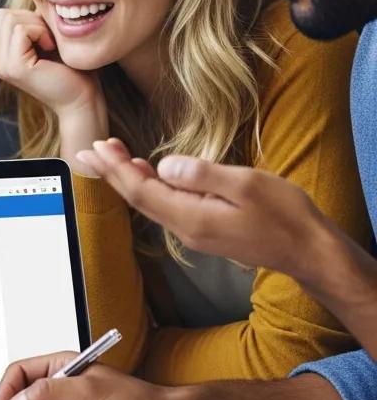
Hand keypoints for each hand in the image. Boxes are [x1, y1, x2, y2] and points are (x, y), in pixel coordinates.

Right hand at [0, 8, 101, 116]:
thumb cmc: (73, 69)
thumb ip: (33, 22)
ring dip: (37, 26)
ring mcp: (2, 66)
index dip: (28, 18)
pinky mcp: (14, 68)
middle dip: (31, 20)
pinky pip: (21, 30)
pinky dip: (40, 32)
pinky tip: (50, 48)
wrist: (83, 99)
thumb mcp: (48, 38)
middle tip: (49, 40)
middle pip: (3, 15)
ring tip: (50, 45)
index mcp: (2, 56)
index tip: (47, 37)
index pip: (3, 16)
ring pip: (11, 19)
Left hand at [76, 138, 328, 277]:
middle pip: (138, 197)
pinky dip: (149, 186)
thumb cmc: (285, 215)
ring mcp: (194, 232)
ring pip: (150, 202)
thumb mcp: (246, 185)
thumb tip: (165, 166)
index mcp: (192, 218)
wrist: (310, 251)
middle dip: (112, 172)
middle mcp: (186, 229)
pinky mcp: (204, 229)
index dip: (116, 168)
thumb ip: (202, 175)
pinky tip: (146, 171)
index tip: (98, 147)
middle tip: (89, 149)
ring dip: (128, 177)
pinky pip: (166, 205)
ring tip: (109, 154)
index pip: (142, 190)